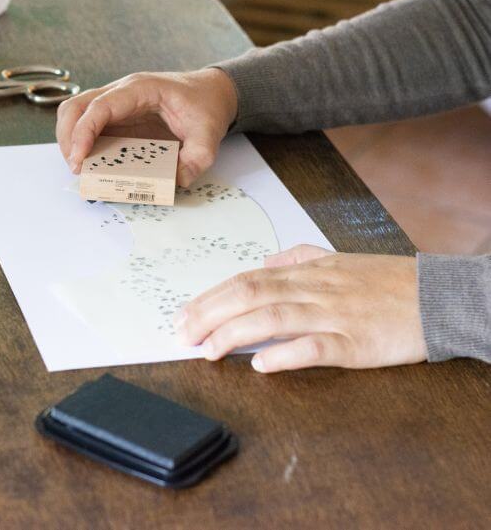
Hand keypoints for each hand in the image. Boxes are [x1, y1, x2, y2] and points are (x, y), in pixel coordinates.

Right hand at [55, 68, 237, 186]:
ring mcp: (115, 103)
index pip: (99, 106)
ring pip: (74, 113)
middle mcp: (121, 92)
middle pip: (75, 107)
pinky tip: (89, 162)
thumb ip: (197, 158)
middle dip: (68, 138)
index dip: (83, 132)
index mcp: (140, 89)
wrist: (210, 92)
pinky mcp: (115, 116)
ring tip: (79, 166)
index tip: (79, 160)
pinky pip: (86, 124)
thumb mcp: (209, 134)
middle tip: (77, 168)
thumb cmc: (205, 106)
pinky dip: (79, 143)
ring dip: (69, 140)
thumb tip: (176, 181)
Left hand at [173, 245, 426, 371]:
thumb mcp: (340, 258)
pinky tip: (260, 365)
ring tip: (207, 351)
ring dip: (234, 334)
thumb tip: (265, 261)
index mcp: (307, 272)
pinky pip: (316, 347)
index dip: (211, 297)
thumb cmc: (388, 280)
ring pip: (274, 318)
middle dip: (209, 314)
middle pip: (250, 295)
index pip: (246, 279)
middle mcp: (314, 289)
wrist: (440, 296)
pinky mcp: (356, 343)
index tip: (183, 313)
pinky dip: (286, 355)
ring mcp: (334, 315)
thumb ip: (299, 256)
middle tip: (181, 334)